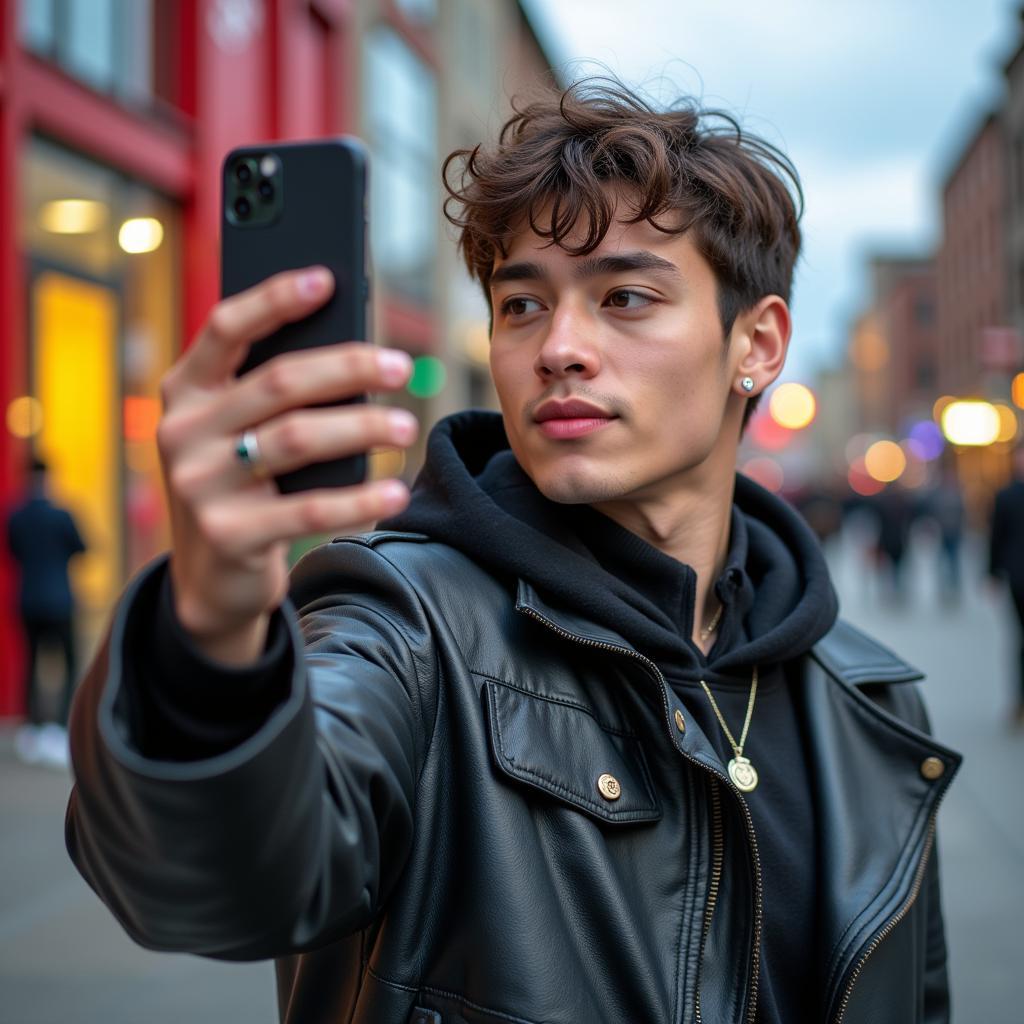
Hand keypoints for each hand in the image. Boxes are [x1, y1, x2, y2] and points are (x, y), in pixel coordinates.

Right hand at [157, 266, 416, 664]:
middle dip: (348, 368)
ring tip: (405, 426)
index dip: (275, 300)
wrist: (210, 576)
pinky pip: (309, 510)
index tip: (326, 280)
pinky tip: (395, 492)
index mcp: (186, 390)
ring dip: (362, 428)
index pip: (226, 328)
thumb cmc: (241, 484)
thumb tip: (353, 355)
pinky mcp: (229, 534)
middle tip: (400, 366)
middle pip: (278, 381)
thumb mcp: (238, 431)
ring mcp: (200, 484)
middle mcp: (183, 430)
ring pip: (298, 438)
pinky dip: (360, 499)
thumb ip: (270, 392)